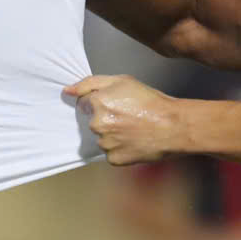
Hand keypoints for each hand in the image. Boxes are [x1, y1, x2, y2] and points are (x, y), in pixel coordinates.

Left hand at [67, 74, 185, 164]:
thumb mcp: (122, 81)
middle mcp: (97, 125)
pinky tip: (134, 141)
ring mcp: (105, 144)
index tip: (117, 104)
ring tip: (134, 129)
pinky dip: (120, 148)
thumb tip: (67, 91)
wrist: (173, 126)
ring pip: (102, 138)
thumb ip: (90, 83)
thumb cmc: (151, 102)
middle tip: (129, 116)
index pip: (84, 104)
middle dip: (107, 118)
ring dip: (113, 134)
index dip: (102, 102)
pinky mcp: (114, 159)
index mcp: (97, 103)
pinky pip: (111, 153)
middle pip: (93, 121)